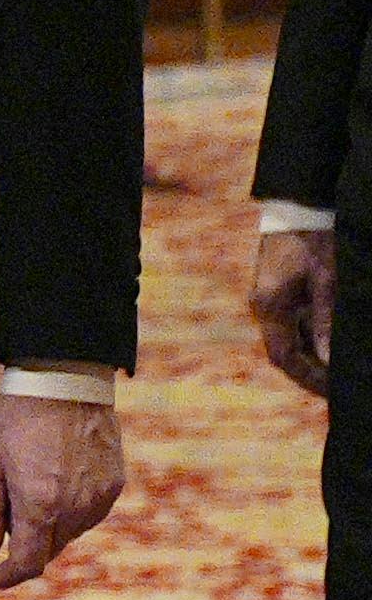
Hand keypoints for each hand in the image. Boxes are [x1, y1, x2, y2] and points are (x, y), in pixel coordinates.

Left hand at [0, 388, 127, 589]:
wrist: (66, 382)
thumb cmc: (18, 421)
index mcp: (41, 504)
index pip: (28, 563)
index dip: (5, 578)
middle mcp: (76, 507)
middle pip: (48, 550)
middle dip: (22, 545)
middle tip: (5, 509)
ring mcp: (100, 497)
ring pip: (68, 534)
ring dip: (46, 526)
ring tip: (31, 482)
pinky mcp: (114, 486)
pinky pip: (87, 514)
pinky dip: (67, 510)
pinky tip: (55, 478)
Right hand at [262, 228, 339, 399]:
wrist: (298, 210)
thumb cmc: (314, 243)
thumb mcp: (327, 283)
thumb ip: (325, 322)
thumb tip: (328, 360)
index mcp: (271, 307)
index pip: (283, 357)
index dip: (307, 377)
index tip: (332, 389)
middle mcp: (262, 308)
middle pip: (281, 353)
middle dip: (308, 372)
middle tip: (337, 384)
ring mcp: (266, 300)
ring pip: (285, 340)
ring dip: (308, 356)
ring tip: (336, 367)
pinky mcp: (274, 293)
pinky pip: (288, 326)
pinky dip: (306, 339)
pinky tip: (326, 343)